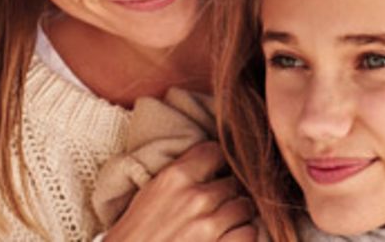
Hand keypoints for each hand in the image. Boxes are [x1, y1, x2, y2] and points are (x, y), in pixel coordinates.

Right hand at [104, 141, 256, 241]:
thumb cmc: (134, 237)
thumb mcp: (149, 197)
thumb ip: (179, 179)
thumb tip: (209, 169)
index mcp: (174, 178)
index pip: (215, 151)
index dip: (218, 164)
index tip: (217, 174)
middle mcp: (194, 197)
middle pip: (233, 182)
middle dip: (227, 195)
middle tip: (215, 209)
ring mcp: (209, 225)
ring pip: (245, 207)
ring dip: (237, 217)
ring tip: (221, 227)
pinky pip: (249, 232)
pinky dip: (242, 237)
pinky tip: (226, 240)